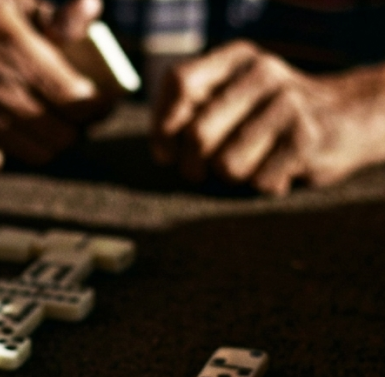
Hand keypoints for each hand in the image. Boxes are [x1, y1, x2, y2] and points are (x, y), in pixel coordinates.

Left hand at [151, 40, 384, 194]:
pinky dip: (264, 184)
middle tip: (198, 172)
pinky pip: (258, 181)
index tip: (165, 152)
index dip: (163, 125)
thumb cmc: (271, 117)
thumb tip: (163, 149)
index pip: (180, 83)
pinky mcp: (306, 138)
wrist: (349, 117)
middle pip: (197, 133)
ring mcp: (288, 104)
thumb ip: (195, 111)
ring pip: (226, 164)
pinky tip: (280, 167)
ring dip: (231, 176)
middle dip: (191, 165)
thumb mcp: (234, 97)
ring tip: (251, 163)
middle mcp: (263, 73)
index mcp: (237, 59)